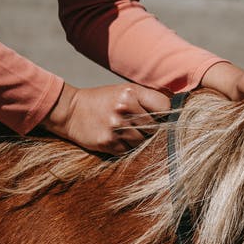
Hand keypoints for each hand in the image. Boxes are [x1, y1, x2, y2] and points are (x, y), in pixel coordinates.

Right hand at [41, 83, 169, 154]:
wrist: (69, 111)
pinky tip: (117, 139)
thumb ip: (146, 100)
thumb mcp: (123, 92)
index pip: (165, 107)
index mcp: (131, 92)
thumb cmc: (101, 100)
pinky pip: (129, 151)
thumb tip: (174, 115)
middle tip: (139, 127)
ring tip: (125, 133)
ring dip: (138, 141)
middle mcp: (125, 108)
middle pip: (155, 128)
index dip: (166, 115)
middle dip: (151, 130)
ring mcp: (117, 127)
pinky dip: (126, 148)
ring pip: (143, 142)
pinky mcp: (109, 142)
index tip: (163, 119)